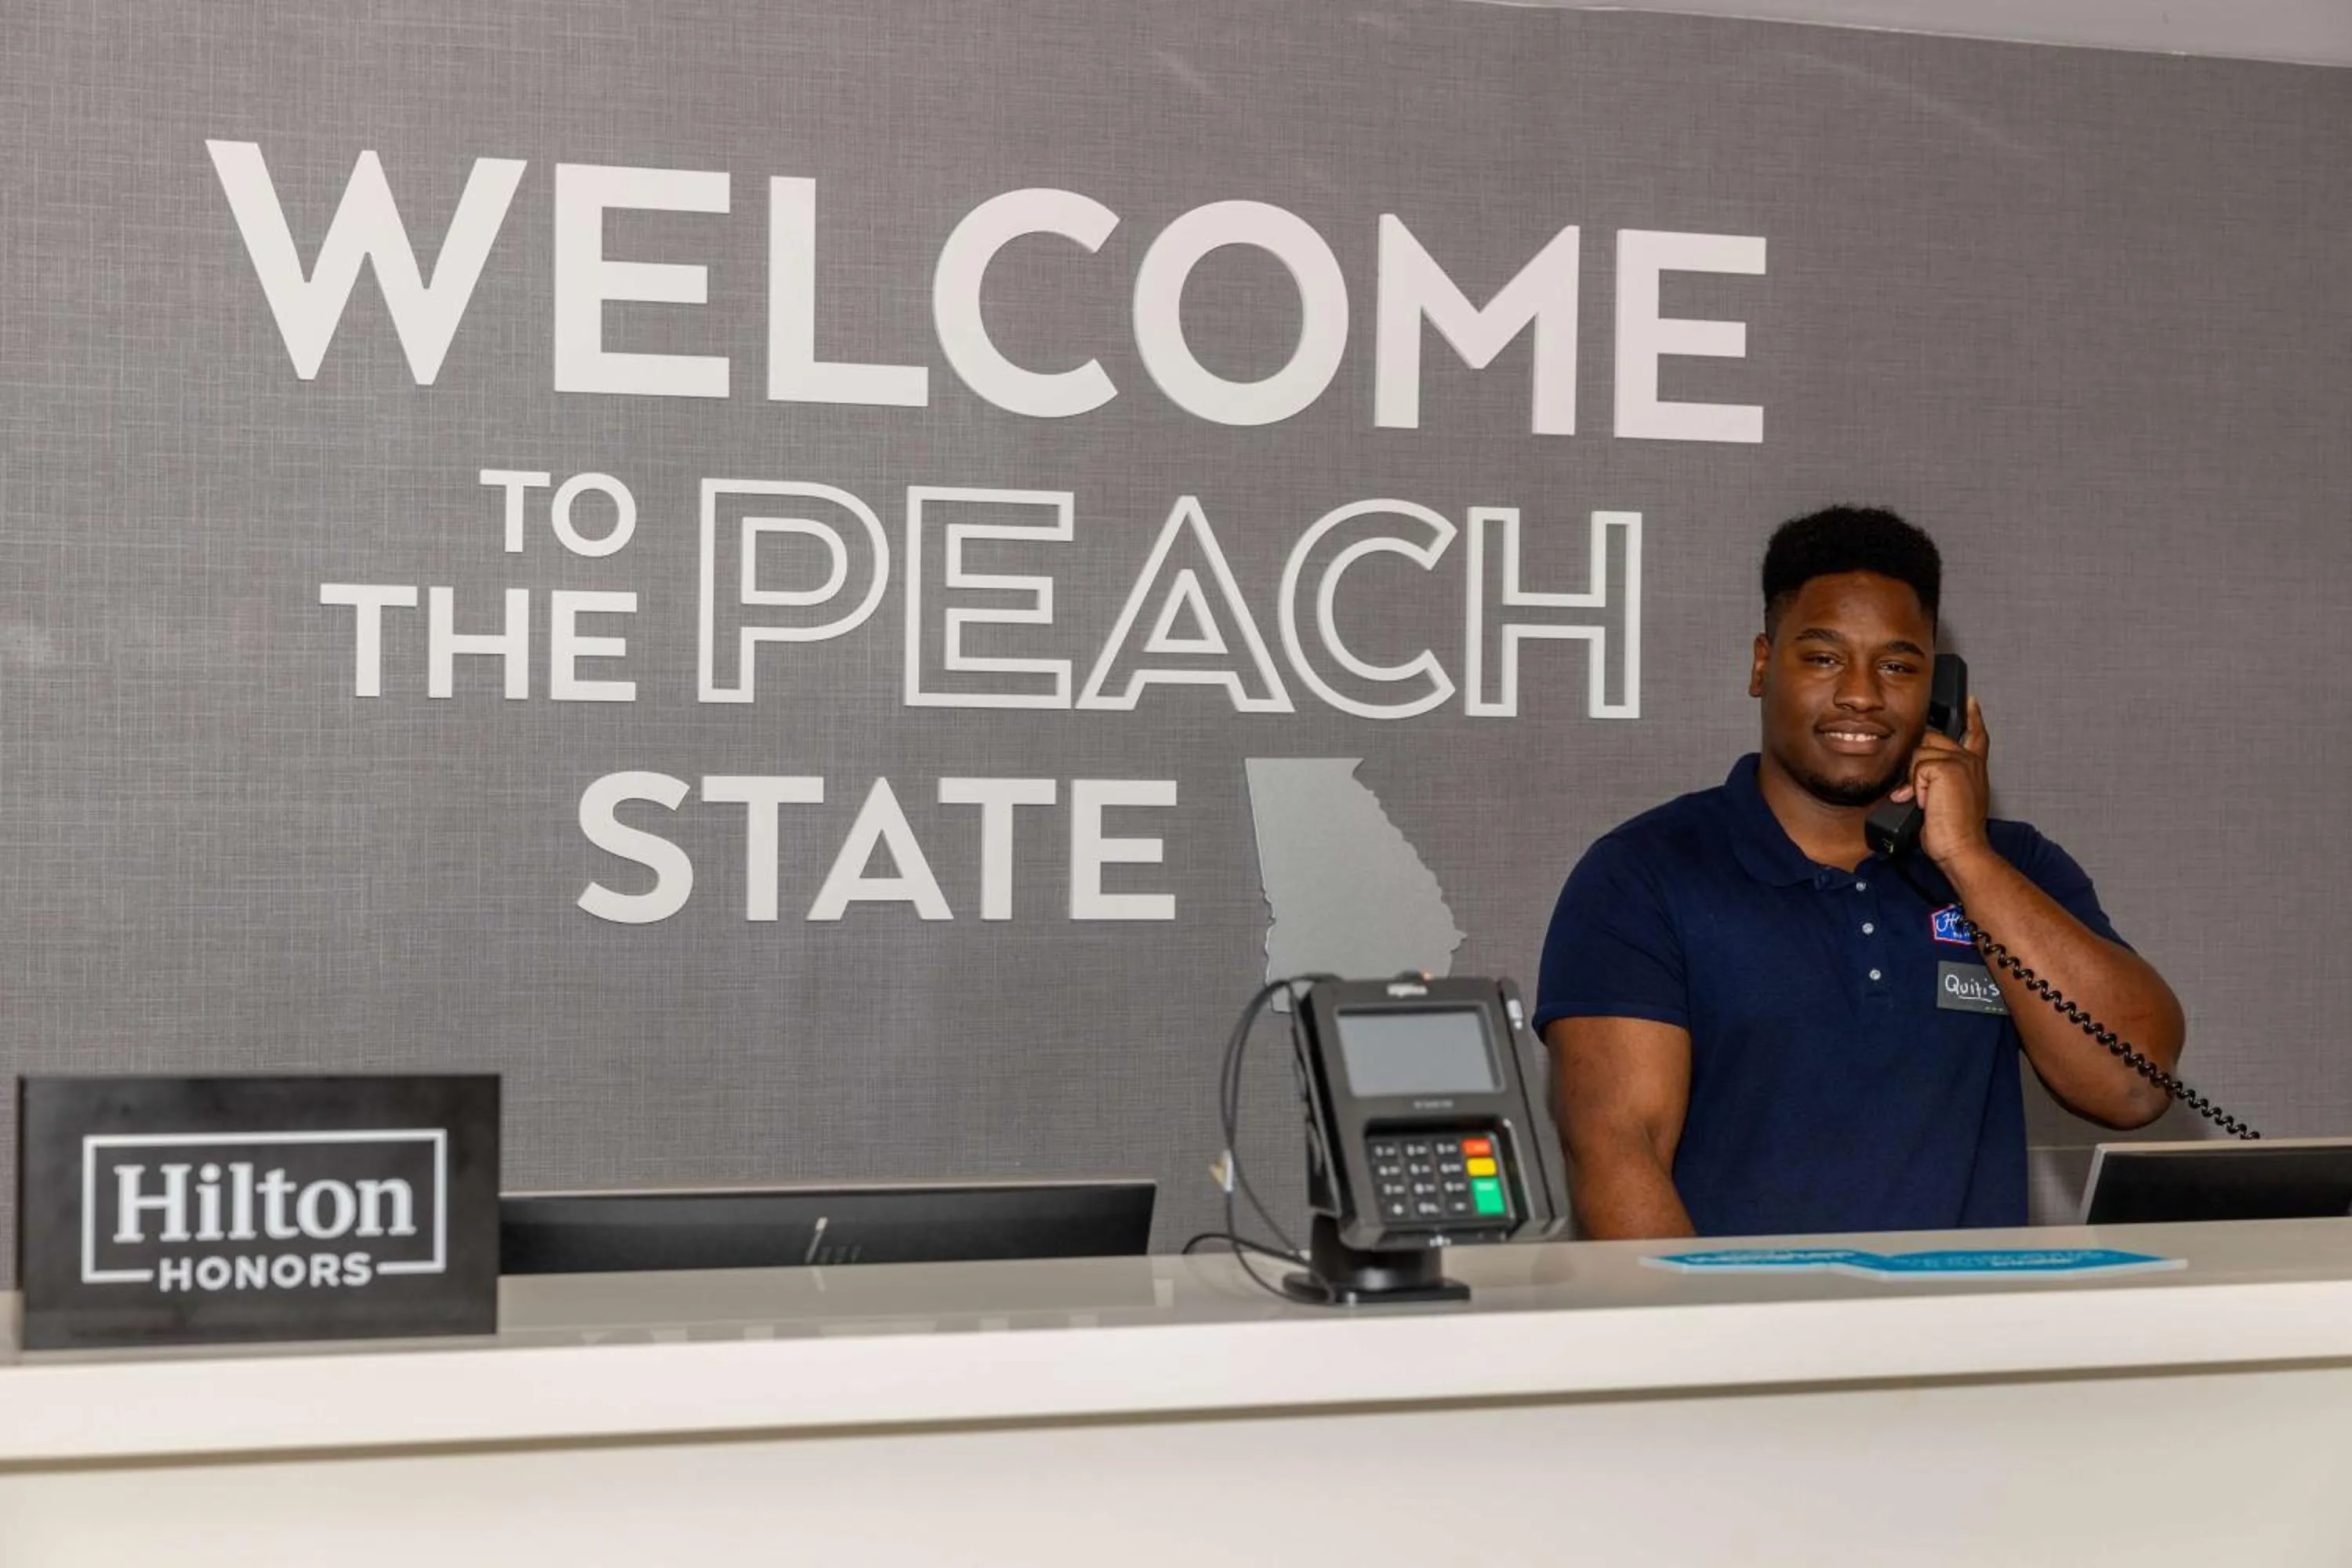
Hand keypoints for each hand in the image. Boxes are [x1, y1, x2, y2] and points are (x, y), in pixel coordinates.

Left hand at [1888, 696, 1991, 868]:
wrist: (1961, 847)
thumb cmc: (1954, 830)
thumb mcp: (1948, 799)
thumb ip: (1939, 780)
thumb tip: (1916, 774)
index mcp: (1974, 767)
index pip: (1976, 734)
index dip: (1973, 716)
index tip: (1970, 700)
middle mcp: (1970, 760)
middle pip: (1930, 739)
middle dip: (1916, 763)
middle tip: (1921, 792)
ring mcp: (1961, 761)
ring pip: (1918, 753)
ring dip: (1913, 780)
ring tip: (1924, 801)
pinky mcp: (1948, 767)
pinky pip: (1916, 767)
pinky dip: (1914, 787)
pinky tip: (1925, 803)